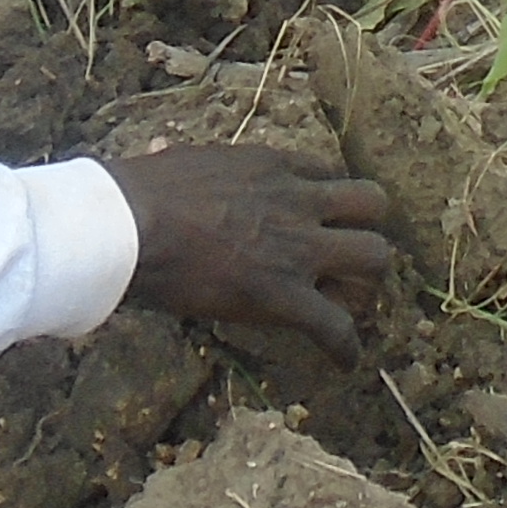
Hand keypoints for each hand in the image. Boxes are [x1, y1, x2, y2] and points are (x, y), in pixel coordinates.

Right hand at [108, 145, 392, 359]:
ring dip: (367, 280)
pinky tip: (344, 361)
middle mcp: (299, 201)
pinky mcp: (286, 296)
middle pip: (371, 204)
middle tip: (348, 256)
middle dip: (365, 228)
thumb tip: (158, 146)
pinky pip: (337, 326)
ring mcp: (299, 248)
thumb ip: (183, 159)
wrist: (131, 226)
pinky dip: (345, 347)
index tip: (318, 217)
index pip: (326, 172)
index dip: (328, 198)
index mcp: (272, 166)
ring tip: (350, 302)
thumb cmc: (141, 192)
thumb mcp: (177, 160)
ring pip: (375, 256)